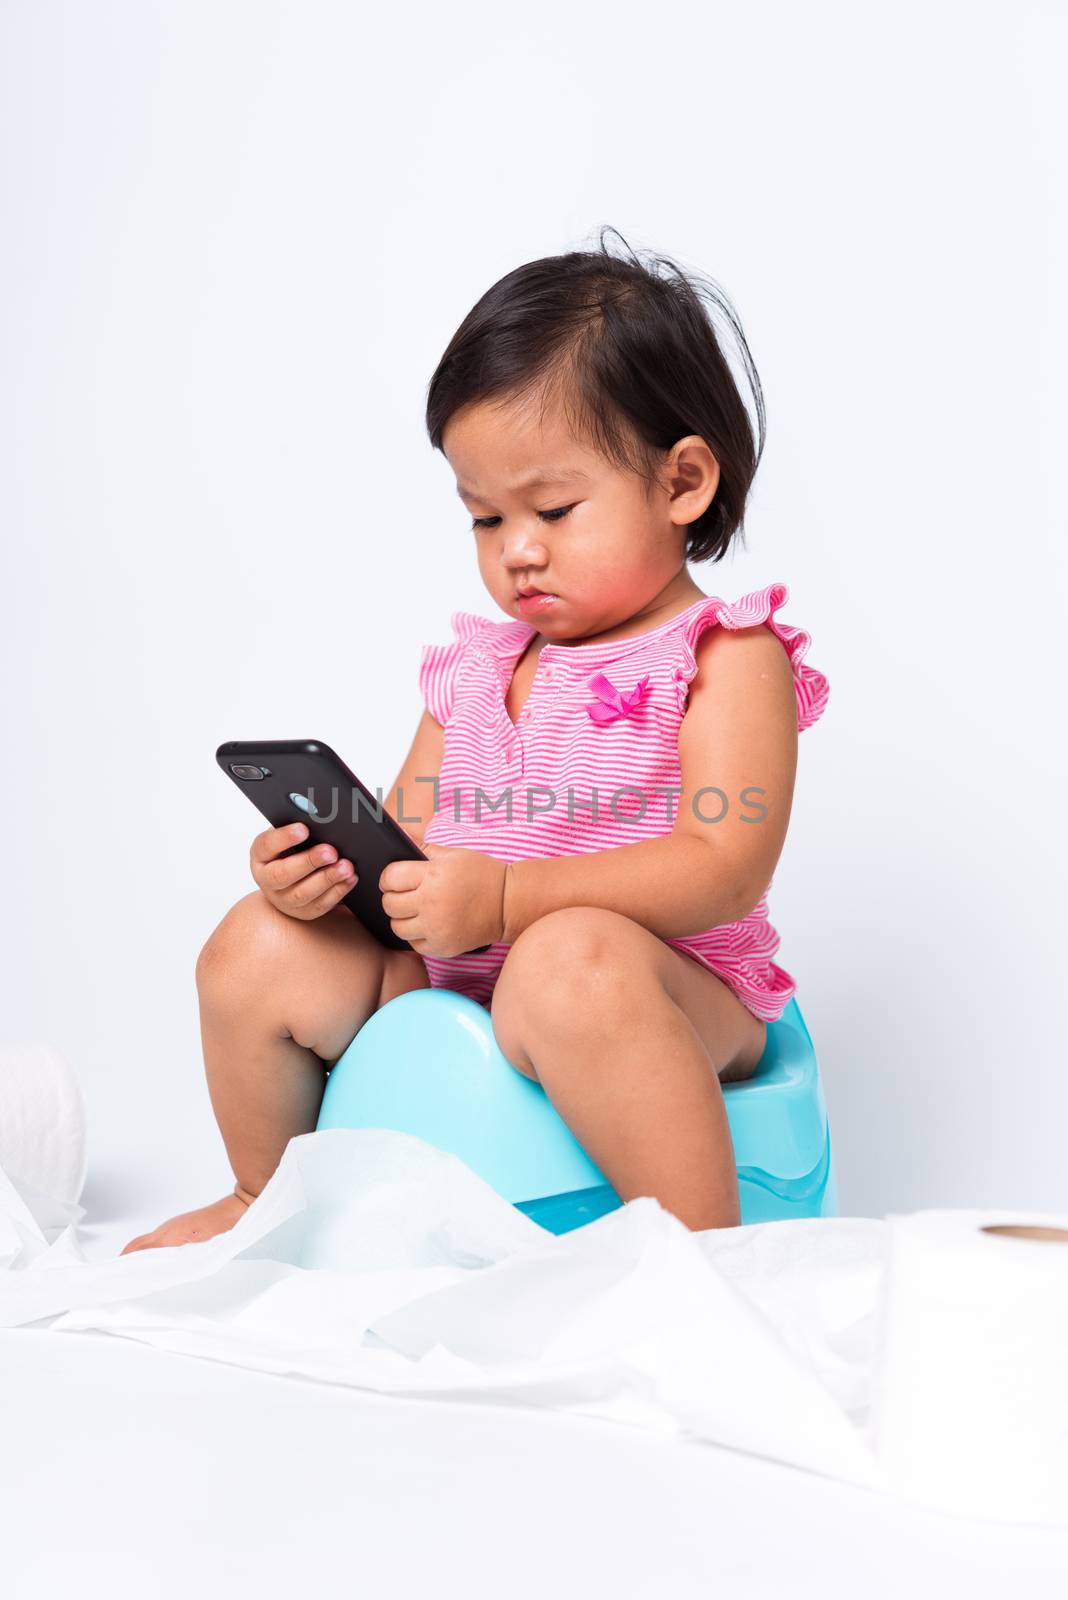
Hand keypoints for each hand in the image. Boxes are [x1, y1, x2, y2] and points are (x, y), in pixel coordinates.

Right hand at [248, 821, 357, 919]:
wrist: (291, 879)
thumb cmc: (291, 850)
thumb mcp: (289, 836)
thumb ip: (298, 827)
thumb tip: (318, 815)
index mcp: (261, 855)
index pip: (266, 845)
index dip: (284, 837)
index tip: (304, 829)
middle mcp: (268, 880)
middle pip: (284, 874)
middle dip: (309, 861)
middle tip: (331, 850)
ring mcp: (284, 899)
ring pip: (303, 893)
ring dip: (327, 878)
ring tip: (346, 866)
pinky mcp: (304, 912)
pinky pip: (321, 904)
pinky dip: (338, 891)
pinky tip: (350, 878)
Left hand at [379, 843, 508, 956]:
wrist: (509, 903)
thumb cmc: (481, 874)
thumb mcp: (453, 854)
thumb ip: (422, 848)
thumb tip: (396, 839)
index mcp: (434, 876)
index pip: (390, 878)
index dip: (388, 877)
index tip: (394, 878)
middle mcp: (432, 903)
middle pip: (390, 904)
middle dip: (393, 897)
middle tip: (406, 894)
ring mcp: (437, 928)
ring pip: (397, 927)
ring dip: (402, 918)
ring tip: (416, 910)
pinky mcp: (443, 946)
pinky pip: (414, 943)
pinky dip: (417, 934)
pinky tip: (429, 924)